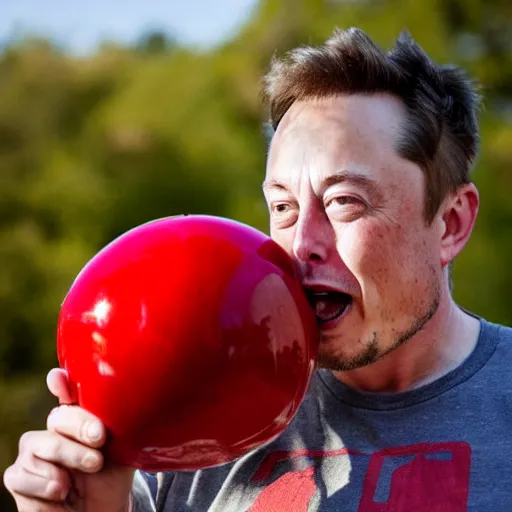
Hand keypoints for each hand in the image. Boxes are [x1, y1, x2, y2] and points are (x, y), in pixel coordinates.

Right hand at [3, 368, 135, 511]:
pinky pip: (22, 474)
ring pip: (40, 443)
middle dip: (79, 426)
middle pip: (58, 417)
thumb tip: (127, 402)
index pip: (67, 394)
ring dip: (68, 457)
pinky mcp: (18, 477)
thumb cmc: (110, 478)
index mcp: (78, 418)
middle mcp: (53, 430)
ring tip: (90, 468)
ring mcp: (33, 452)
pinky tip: (61, 492)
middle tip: (99, 440)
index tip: (57, 378)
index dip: (61, 383)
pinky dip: (46, 484)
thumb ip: (118, 426)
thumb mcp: (122, 449)